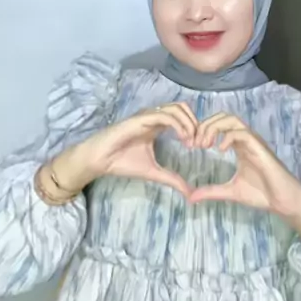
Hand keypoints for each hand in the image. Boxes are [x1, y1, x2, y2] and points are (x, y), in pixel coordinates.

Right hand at [50, 102, 197, 198]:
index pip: (183, 116)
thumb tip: (190, 193)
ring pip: (176, 108)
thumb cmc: (122, 162)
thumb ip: (172, 179)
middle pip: (183, 108)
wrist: (100, 160)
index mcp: (157, 125)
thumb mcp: (153, 172)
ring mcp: (147, 116)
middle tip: (199, 143)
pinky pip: (164, 115)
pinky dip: (178, 124)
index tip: (200, 147)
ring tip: (191, 142)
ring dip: (189, 123)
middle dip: (195, 123)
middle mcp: (154, 117)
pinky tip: (183, 139)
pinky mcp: (140, 119)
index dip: (195, 128)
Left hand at [189, 112, 300, 214]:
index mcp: (238, 146)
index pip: (218, 125)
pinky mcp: (260, 148)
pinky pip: (242, 133)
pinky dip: (228, 137)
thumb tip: (190, 198)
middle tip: (194, 144)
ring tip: (205, 144)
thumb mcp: (230, 191)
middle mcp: (245, 140)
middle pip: (222, 117)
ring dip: (214, 127)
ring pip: (232, 119)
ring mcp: (253, 142)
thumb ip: (211, 191)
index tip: (191, 146)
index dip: (202, 130)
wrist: (283, 201)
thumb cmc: (262, 194)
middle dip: (205, 125)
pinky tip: (220, 150)